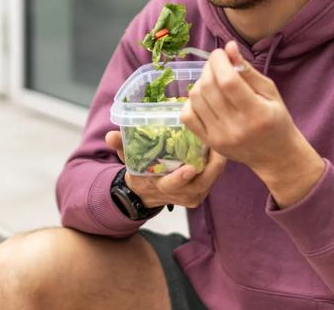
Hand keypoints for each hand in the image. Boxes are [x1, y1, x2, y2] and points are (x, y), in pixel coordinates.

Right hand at [105, 130, 226, 208]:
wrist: (148, 193)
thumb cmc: (140, 173)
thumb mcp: (129, 161)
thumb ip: (122, 148)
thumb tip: (110, 136)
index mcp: (160, 188)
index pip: (172, 186)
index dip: (181, 178)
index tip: (190, 168)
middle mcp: (179, 195)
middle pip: (199, 185)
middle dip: (210, 169)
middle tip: (217, 149)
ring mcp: (193, 195)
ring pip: (210, 181)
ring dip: (218, 165)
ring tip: (223, 145)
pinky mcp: (202, 191)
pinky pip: (213, 179)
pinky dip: (218, 166)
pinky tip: (222, 149)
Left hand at [179, 41, 324, 205]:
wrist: (275, 156)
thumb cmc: (276, 120)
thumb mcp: (270, 92)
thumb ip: (248, 70)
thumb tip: (228, 47)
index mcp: (256, 113)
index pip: (227, 81)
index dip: (219, 61)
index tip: (221, 53)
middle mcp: (235, 127)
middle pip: (209, 87)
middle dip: (209, 67)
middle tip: (218, 64)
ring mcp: (219, 137)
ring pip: (195, 98)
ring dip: (201, 82)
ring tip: (214, 80)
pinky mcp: (208, 142)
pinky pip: (187, 115)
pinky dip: (192, 101)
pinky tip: (205, 97)